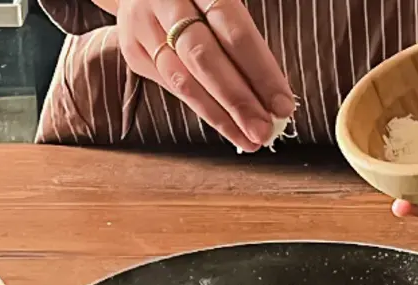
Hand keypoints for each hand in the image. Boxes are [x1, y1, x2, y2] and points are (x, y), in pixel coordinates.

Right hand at [117, 0, 294, 151]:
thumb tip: (273, 95)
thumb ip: (243, 37)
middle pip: (205, 58)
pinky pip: (171, 86)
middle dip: (238, 102)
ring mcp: (143, 26)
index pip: (234, 32)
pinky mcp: (133, 49)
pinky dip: (202, 108)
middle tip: (263, 131)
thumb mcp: (220, 0)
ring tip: (248, 138)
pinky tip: (226, 126)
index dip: (261, 72)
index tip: (283, 106)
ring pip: (183, 79)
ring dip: (219, 116)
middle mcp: (165, 1)